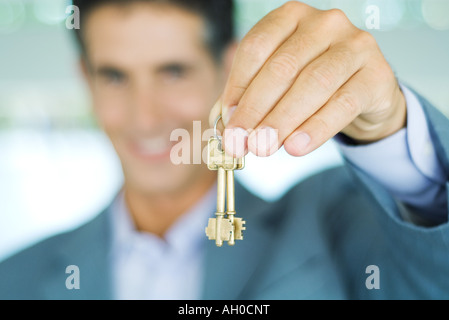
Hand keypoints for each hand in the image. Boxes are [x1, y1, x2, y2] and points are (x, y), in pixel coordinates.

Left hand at [209, 1, 405, 157]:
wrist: (363, 92)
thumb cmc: (312, 85)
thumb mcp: (278, 85)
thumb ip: (249, 100)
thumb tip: (224, 128)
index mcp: (291, 17)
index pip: (256, 48)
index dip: (237, 87)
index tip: (226, 120)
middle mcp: (324, 23)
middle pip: (282, 67)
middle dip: (256, 110)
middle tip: (240, 142)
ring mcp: (354, 45)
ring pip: (312, 84)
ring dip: (282, 120)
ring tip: (263, 147)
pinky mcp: (377, 74)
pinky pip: (343, 104)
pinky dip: (316, 128)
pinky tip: (295, 147)